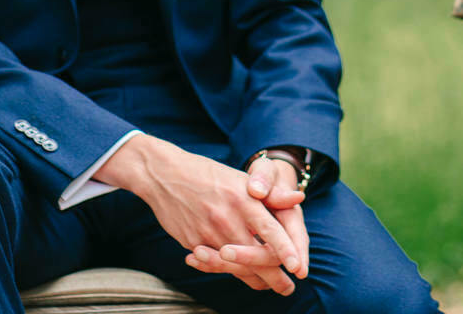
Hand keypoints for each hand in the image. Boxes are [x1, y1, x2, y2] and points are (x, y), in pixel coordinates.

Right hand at [190, 157, 308, 285]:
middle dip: (275, 277)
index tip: (297, 267)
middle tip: (288, 288)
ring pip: (237, 266)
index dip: (286, 250)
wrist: (163, 175)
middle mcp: (227, 218)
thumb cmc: (207, 174)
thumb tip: (299, 199)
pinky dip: (231, 273)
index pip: (270, 230)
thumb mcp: (239, 177)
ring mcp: (208, 233)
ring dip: (256, 280)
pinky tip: (243, 276)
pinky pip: (216, 265)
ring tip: (268, 286)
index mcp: (242, 198)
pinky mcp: (193, 243)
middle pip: (256, 256)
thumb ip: (270, 194)